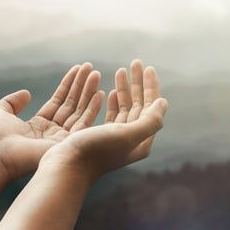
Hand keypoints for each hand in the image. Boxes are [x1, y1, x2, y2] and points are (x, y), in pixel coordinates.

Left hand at [0, 63, 104, 180]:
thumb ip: (13, 102)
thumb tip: (26, 93)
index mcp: (38, 125)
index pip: (58, 102)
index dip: (68, 86)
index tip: (78, 70)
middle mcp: (52, 132)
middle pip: (71, 105)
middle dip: (81, 86)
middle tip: (91, 69)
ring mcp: (61, 139)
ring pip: (80, 111)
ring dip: (89, 92)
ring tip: (97, 74)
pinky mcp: (66, 144)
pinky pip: (84, 123)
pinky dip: (93, 108)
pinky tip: (99, 93)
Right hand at [39, 60, 168, 179]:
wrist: (66, 167)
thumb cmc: (96, 150)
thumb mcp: (127, 134)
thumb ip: (150, 121)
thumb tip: (163, 102)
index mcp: (142, 141)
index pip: (152, 108)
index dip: (151, 87)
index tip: (148, 68)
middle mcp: (132, 140)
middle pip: (140, 105)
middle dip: (138, 83)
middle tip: (135, 62)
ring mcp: (116, 139)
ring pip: (125, 108)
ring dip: (124, 89)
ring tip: (122, 71)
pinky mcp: (101, 137)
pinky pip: (113, 115)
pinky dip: (113, 101)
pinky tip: (110, 92)